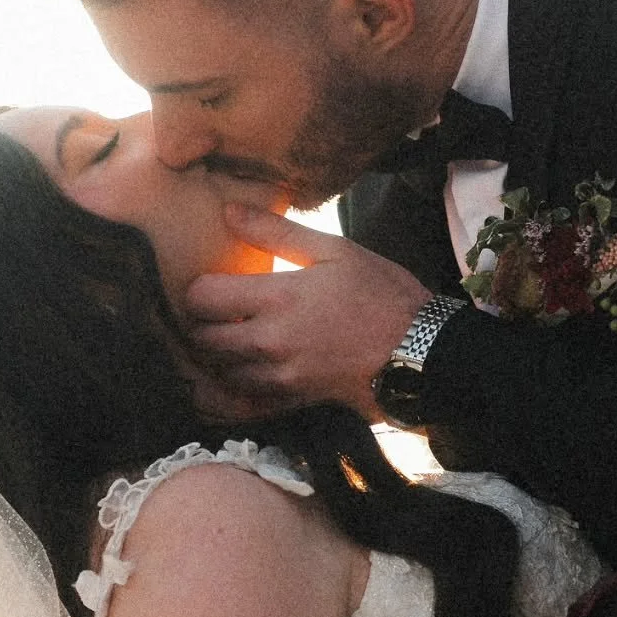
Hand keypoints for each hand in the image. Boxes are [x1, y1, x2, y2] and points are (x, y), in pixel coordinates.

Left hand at [181, 205, 432, 420]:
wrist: (419, 351)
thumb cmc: (382, 295)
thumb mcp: (335, 250)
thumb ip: (278, 232)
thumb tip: (229, 211)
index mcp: (277, 297)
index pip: (201, 297)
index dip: (197, 288)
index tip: (211, 284)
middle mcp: (269, 341)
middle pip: (200, 338)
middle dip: (199, 324)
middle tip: (213, 314)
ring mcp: (278, 376)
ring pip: (217, 372)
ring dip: (214, 357)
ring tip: (225, 340)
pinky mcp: (291, 401)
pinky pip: (240, 405)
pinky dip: (226, 394)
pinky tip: (230, 379)